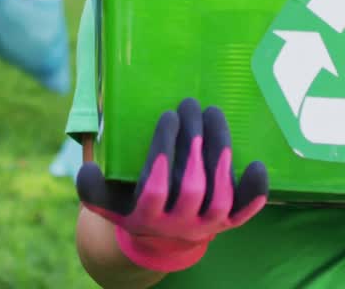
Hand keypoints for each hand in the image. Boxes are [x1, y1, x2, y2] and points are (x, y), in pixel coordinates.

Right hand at [76, 98, 268, 272]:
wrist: (160, 239)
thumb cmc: (131, 205)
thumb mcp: (107, 201)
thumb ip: (91, 187)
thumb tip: (85, 168)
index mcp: (145, 217)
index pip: (155, 187)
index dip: (163, 153)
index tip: (167, 116)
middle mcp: (177, 225)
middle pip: (190, 187)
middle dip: (193, 144)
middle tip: (191, 105)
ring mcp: (206, 225)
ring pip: (218, 195)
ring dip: (220, 155)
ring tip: (214, 114)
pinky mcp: (227, 223)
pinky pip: (244, 212)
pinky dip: (254, 192)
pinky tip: (258, 165)